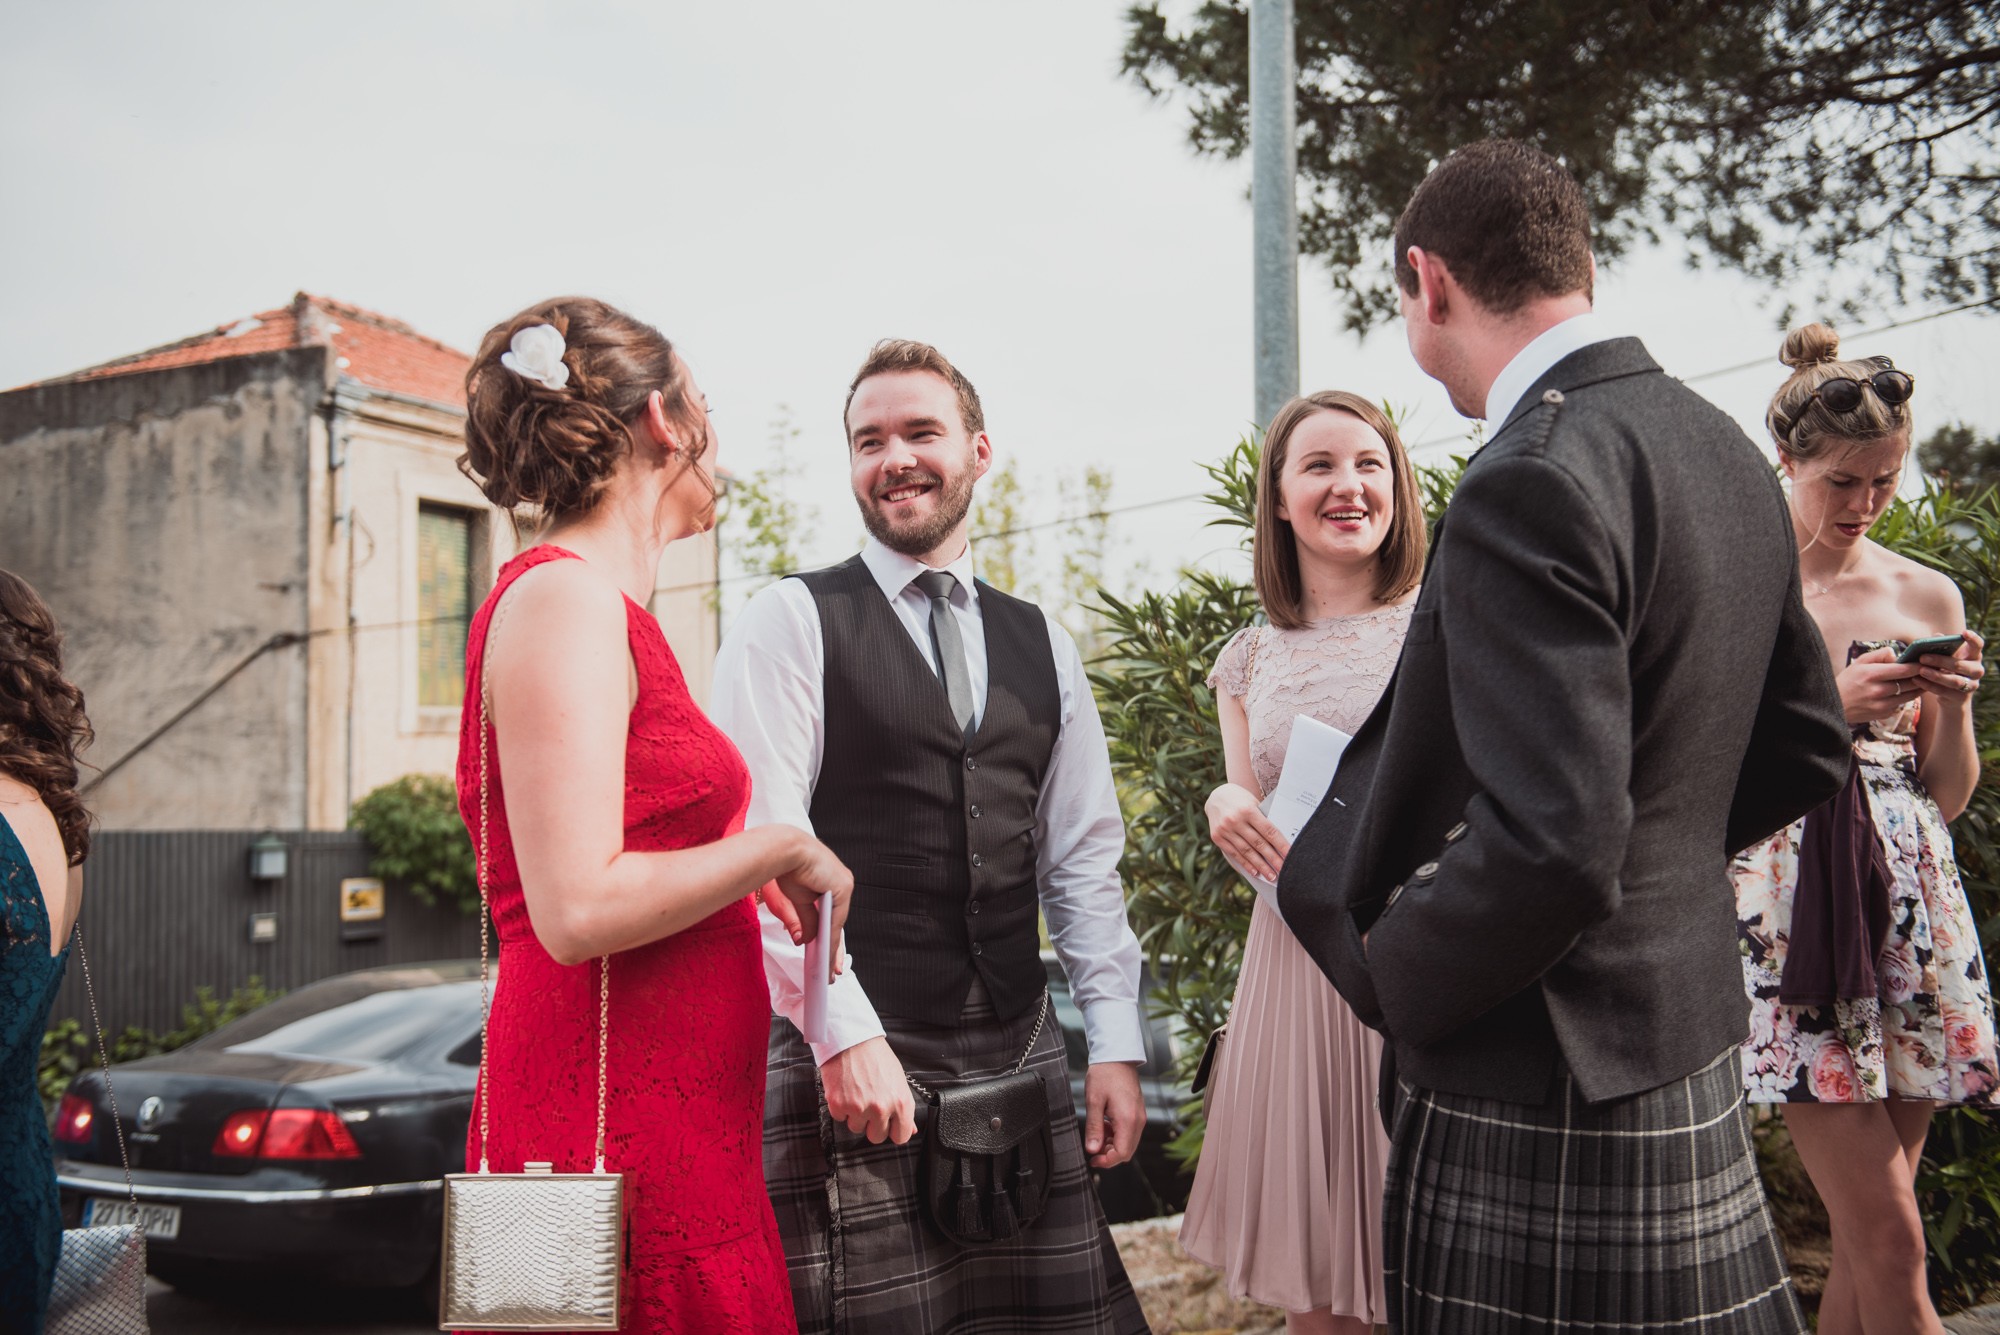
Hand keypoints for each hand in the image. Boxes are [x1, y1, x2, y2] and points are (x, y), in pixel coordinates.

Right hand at [761, 831, 853, 981]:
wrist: (785, 849)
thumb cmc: (786, 866)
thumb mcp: (796, 899)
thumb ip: (805, 920)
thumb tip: (804, 941)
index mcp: (830, 883)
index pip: (832, 916)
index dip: (829, 937)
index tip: (826, 956)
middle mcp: (841, 883)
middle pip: (837, 923)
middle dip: (833, 950)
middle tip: (832, 971)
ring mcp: (844, 885)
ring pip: (837, 924)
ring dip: (832, 948)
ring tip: (827, 969)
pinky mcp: (843, 888)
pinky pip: (836, 921)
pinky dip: (831, 939)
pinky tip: (826, 955)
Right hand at [820, 1036, 917, 1144]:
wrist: (851, 1039)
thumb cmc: (876, 1056)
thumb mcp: (898, 1080)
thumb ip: (904, 1107)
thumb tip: (910, 1129)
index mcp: (900, 1102)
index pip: (901, 1137)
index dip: (894, 1130)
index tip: (889, 1124)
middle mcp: (881, 1108)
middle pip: (876, 1137)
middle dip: (872, 1125)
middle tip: (870, 1105)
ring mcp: (858, 1108)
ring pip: (856, 1128)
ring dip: (855, 1115)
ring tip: (857, 1092)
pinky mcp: (839, 1105)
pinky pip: (840, 1117)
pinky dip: (841, 1107)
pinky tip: (846, 1089)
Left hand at [1082, 1061, 1143, 1168]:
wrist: (1117, 1056)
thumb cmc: (1104, 1075)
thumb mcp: (1094, 1102)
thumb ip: (1094, 1128)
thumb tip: (1093, 1150)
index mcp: (1128, 1119)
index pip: (1122, 1153)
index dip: (1107, 1161)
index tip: (1093, 1160)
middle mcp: (1138, 1121)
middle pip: (1127, 1151)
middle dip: (1109, 1156)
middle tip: (1092, 1150)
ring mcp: (1140, 1116)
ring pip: (1129, 1143)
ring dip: (1113, 1145)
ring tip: (1097, 1134)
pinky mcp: (1138, 1112)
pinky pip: (1130, 1133)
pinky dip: (1117, 1136)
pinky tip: (1105, 1126)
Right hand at [1205, 783, 1288, 881]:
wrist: (1216, 796)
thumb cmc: (1242, 800)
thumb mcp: (1254, 804)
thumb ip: (1264, 820)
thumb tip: (1281, 842)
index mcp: (1248, 810)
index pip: (1269, 831)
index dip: (1281, 845)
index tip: (1291, 856)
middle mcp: (1235, 820)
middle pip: (1258, 844)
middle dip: (1272, 859)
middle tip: (1284, 871)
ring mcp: (1225, 830)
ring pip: (1246, 852)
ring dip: (1260, 866)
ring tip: (1271, 876)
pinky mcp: (1217, 837)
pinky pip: (1234, 854)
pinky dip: (1245, 863)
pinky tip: (1255, 872)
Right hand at [1836, 646, 1922, 723]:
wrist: (1833, 706)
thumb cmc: (1847, 681)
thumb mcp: (1859, 663)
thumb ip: (1879, 654)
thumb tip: (1897, 655)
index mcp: (1872, 674)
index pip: (1904, 670)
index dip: (1918, 666)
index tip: (1926, 662)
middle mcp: (1878, 691)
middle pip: (1911, 683)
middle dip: (1922, 676)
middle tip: (1928, 671)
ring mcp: (1882, 705)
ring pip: (1910, 695)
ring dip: (1918, 688)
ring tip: (1921, 681)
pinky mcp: (1883, 714)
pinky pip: (1901, 704)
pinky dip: (1904, 698)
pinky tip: (1903, 692)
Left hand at [1912, 629, 1984, 707]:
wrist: (1951, 697)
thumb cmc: (1946, 670)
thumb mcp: (1944, 658)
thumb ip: (1941, 647)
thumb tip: (1936, 636)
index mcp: (1973, 656)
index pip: (1978, 646)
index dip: (1973, 639)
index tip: (1964, 632)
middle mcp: (1976, 670)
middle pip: (1961, 665)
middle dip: (1941, 661)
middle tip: (1922, 657)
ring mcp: (1971, 685)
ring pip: (1955, 681)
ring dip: (1936, 675)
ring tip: (1920, 670)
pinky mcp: (1962, 698)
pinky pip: (1945, 691)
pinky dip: (1929, 685)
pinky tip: (1916, 680)